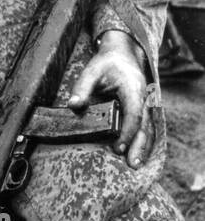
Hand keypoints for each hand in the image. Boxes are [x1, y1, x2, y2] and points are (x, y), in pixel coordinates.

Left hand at [69, 32, 150, 168]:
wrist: (122, 55)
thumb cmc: (107, 63)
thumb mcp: (91, 71)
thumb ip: (82, 88)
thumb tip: (73, 105)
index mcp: (133, 89)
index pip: (133, 114)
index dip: (127, 132)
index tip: (119, 147)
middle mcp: (143, 99)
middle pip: (144, 126)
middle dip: (139, 146)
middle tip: (132, 164)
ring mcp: (144, 106)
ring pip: (147, 129)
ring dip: (142, 147)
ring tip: (134, 164)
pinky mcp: (141, 110)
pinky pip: (144, 127)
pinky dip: (141, 141)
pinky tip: (135, 154)